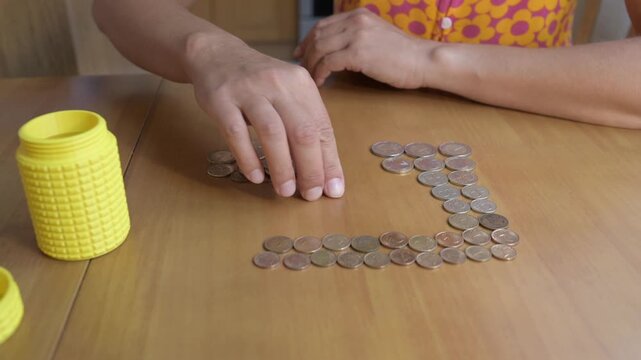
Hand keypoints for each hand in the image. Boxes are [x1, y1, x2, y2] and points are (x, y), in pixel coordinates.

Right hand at [184, 33, 344, 200]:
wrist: (216, 55)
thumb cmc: (259, 84)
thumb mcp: (288, 94)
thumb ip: (306, 126)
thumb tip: (325, 173)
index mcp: (301, 84)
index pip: (322, 128)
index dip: (329, 161)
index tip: (332, 189)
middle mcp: (278, 84)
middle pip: (302, 131)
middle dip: (310, 168)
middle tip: (309, 194)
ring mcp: (248, 90)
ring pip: (272, 132)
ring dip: (282, 167)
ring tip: (285, 191)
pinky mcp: (221, 100)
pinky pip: (236, 133)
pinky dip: (248, 158)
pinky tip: (256, 177)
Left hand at [295, 8, 428, 88]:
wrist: (423, 60)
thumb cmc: (404, 55)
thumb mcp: (378, 35)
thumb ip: (357, 36)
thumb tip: (335, 49)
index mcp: (359, 15)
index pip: (323, 25)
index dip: (308, 40)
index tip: (301, 53)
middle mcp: (355, 20)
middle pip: (318, 35)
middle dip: (307, 54)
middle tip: (302, 69)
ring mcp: (356, 35)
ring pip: (320, 48)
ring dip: (312, 65)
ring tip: (311, 78)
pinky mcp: (358, 53)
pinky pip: (329, 63)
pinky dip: (321, 73)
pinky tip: (322, 82)